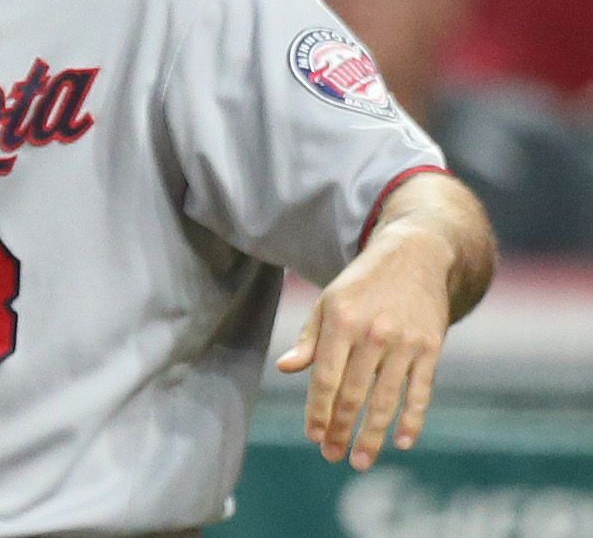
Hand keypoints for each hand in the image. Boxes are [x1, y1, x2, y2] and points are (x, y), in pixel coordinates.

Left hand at [276, 227, 458, 468]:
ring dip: (373, 435)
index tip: (314, 437)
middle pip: (354, 394)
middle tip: (333, 456)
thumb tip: (285, 369)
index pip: (325, 378)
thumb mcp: (328, 302)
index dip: (319, 411)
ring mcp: (405, 342)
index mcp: (340, 322)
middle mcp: (372, 334)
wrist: (415, 256)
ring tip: (361, 460)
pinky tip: (403, 442)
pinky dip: (413, 419)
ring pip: (386, 399)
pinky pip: (422, 391)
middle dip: (342, 430)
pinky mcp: (432, 347)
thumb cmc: (362, 285)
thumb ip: (309, 339)